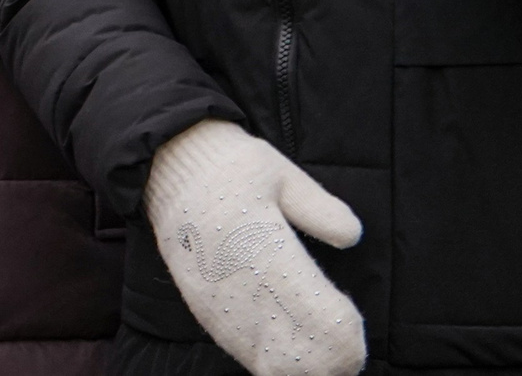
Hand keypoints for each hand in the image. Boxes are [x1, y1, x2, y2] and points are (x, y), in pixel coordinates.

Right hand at [145, 120, 364, 375]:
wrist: (168, 166)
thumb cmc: (232, 167)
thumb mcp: (280, 173)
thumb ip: (318, 207)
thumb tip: (352, 235)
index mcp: (262, 246)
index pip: (313, 310)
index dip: (341, 331)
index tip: (352, 324)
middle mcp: (238, 281)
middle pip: (293, 347)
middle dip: (327, 357)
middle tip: (347, 349)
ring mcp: (216, 300)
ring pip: (266, 357)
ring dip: (300, 365)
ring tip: (323, 358)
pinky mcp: (201, 306)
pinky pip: (239, 348)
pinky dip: (268, 360)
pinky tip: (287, 359)